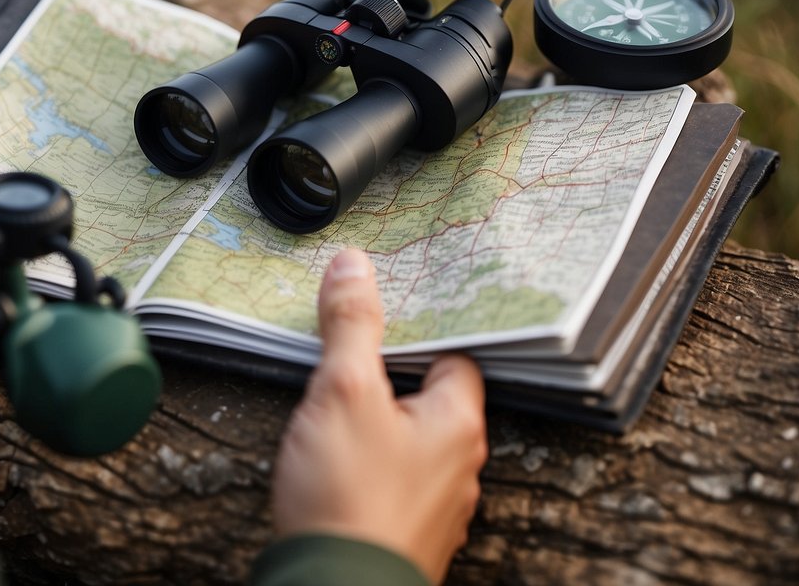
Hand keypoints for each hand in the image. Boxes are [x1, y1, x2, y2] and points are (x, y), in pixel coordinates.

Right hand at [271, 249, 487, 584]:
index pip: (456, 357)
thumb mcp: (343, 392)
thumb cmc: (347, 495)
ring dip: (384, 424)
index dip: (422, 334)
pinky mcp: (406, 533)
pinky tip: (339, 462)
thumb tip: (353, 266)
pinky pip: (396, 482)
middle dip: (396, 378)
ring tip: (340, 404)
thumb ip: (350, 327)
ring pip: (415, 444)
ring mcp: (436, 506)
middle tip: (356, 354)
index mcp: (458, 424)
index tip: (391, 316)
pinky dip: (373, 465)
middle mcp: (460, 466)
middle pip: (434, 400)